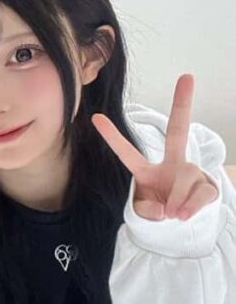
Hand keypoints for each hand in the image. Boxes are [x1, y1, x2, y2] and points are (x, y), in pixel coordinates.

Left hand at [90, 74, 218, 221]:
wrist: (181, 227)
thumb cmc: (157, 214)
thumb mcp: (144, 216)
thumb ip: (147, 212)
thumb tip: (166, 209)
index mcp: (146, 172)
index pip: (126, 153)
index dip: (112, 137)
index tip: (95, 117)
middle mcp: (171, 165)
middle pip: (177, 132)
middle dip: (183, 104)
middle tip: (187, 76)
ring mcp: (190, 172)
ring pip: (185, 179)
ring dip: (176, 201)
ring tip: (173, 215)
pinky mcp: (208, 185)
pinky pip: (200, 193)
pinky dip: (191, 208)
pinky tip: (184, 215)